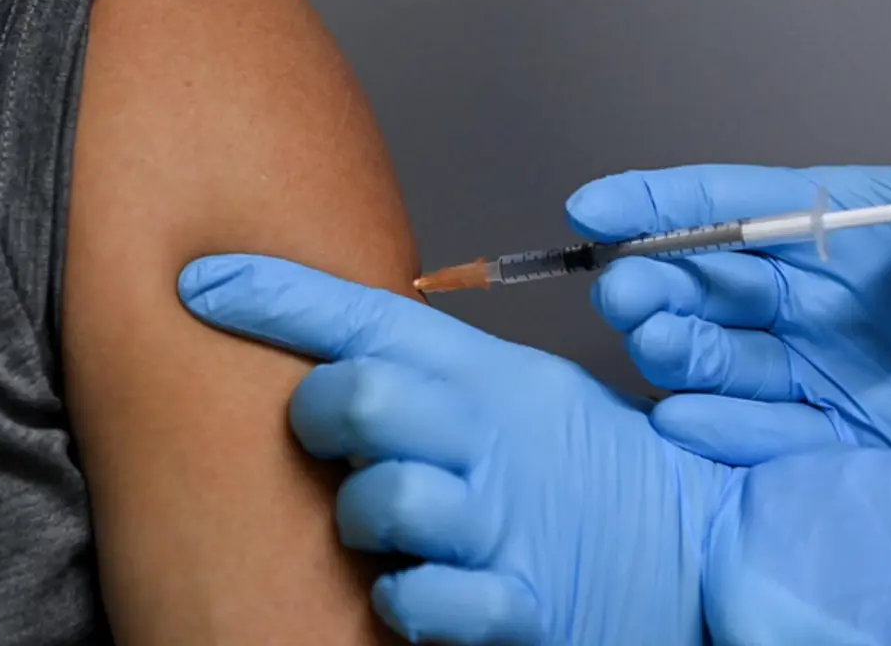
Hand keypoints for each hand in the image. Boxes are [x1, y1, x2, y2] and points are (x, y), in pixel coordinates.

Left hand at [177, 255, 845, 644]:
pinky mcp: (520, 607)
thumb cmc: (585, 470)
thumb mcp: (516, 393)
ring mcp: (506, 524)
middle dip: (322, 414)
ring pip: (382, 501)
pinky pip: (421, 599)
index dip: (278, 295)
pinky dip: (404, 597)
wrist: (689, 551)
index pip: (372, 318)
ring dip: (364, 516)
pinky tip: (417, 587)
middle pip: (362, 396)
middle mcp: (495, 440)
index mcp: (493, 377)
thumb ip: (428, 369)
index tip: (201, 282)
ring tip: (388, 525)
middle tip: (328, 432)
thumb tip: (325, 344)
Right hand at [567, 146, 890, 469]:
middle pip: (705, 284)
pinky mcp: (839, 436)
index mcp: (838, 227)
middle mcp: (810, 297)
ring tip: (658, 339)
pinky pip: (764, 435)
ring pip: (717, 358)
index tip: (594, 208)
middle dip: (652, 281)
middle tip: (624, 290)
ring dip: (674, 349)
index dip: (659, 204)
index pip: (731, 207)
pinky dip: (719, 429)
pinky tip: (682, 418)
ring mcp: (817, 369)